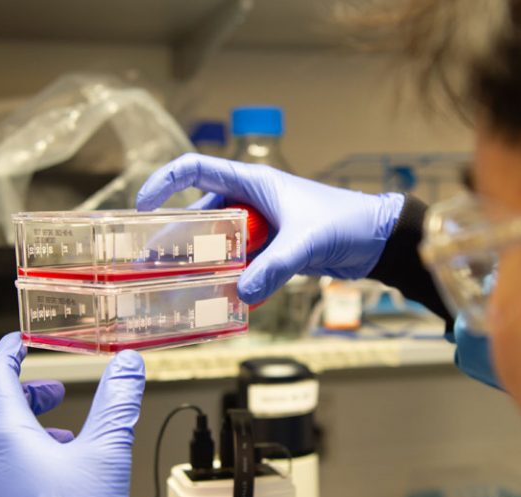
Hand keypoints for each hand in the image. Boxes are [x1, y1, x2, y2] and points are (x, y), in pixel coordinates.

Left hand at [0, 333, 145, 496]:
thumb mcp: (107, 455)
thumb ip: (117, 403)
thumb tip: (127, 365)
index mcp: (4, 437)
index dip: (9, 353)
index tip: (19, 342)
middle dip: (26, 396)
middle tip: (53, 393)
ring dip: (26, 435)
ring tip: (63, 442)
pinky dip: (17, 469)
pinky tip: (49, 487)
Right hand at [135, 153, 404, 303]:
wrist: (379, 240)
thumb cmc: (346, 222)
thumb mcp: (307, 241)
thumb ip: (275, 267)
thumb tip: (242, 293)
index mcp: (253, 182)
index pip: (195, 169)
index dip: (165, 182)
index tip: (142, 207)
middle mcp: (251, 202)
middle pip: (199, 217)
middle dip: (174, 241)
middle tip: (150, 269)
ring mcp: (261, 228)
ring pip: (218, 245)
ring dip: (199, 266)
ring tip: (174, 291)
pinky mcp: (273, 251)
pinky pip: (241, 265)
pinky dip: (228, 281)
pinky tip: (216, 303)